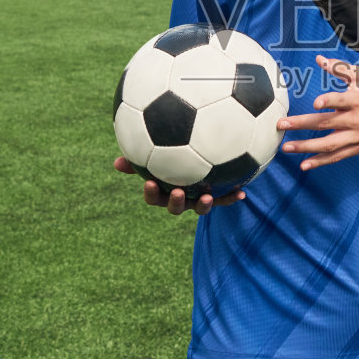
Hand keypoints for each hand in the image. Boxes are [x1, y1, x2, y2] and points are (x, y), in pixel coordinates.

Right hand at [113, 157, 244, 215]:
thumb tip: (116, 162)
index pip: (154, 196)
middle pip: (175, 206)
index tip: (149, 182)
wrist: (201, 155)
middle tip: (177, 191)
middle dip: (175, 202)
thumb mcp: (155, 151)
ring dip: (203, 204)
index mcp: (164, 189)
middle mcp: (181, 196)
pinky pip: (223, 198)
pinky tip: (242, 192)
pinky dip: (231, 196)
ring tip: (206, 195)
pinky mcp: (216, 195)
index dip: (151, 193)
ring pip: (199, 207)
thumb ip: (139, 156)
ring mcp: (198, 198)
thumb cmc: (172, 151)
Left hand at [277, 56, 358, 169]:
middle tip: (282, 125)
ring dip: (306, 146)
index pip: (341, 100)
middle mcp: (356, 119)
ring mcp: (356, 135)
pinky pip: (337, 156)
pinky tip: (304, 164)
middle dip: (302, 124)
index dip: (329, 101)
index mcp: (357, 99)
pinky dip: (321, 162)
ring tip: (287, 147)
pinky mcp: (358, 147)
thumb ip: (339, 68)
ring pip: (328, 144)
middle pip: (326, 123)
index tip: (316, 104)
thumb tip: (319, 59)